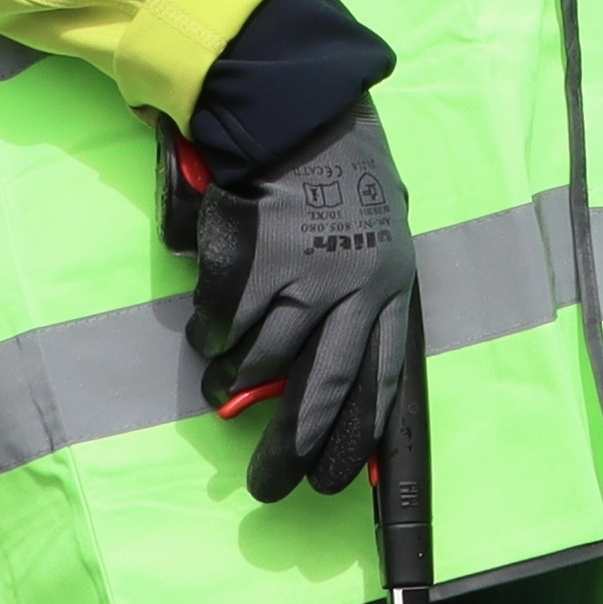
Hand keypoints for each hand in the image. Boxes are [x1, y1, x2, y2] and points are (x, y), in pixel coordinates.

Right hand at [184, 102, 419, 500]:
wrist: (300, 118)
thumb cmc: (341, 180)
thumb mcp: (375, 241)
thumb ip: (360, 303)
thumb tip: (318, 374)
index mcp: (390, 289)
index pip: (380, 381)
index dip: (356, 436)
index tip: (333, 480)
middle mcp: (354, 292)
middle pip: (322, 392)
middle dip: (293, 449)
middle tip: (268, 486)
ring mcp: (303, 280)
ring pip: (261, 363)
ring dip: (234, 382)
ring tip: (223, 387)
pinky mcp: (254, 267)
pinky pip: (224, 326)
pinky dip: (212, 334)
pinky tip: (211, 326)